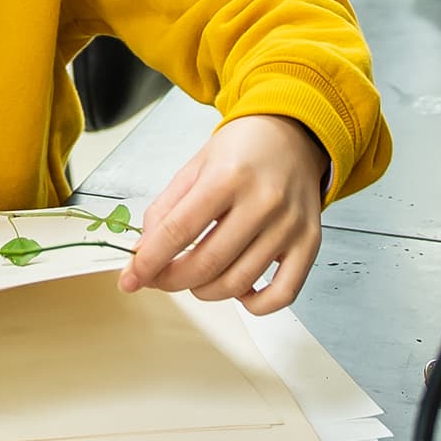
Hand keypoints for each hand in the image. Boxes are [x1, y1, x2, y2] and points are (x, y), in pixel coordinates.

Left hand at [120, 114, 329, 314]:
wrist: (293, 134)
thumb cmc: (243, 150)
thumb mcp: (195, 167)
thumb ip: (165, 209)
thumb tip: (143, 252)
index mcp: (228, 176)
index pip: (178, 231)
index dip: (148, 261)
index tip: (131, 279)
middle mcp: (263, 201)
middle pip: (206, 263)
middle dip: (171, 280)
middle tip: (159, 278)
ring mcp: (289, 225)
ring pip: (238, 282)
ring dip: (205, 291)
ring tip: (196, 278)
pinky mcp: (309, 242)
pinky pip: (283, 293)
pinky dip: (255, 305)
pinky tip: (238, 291)